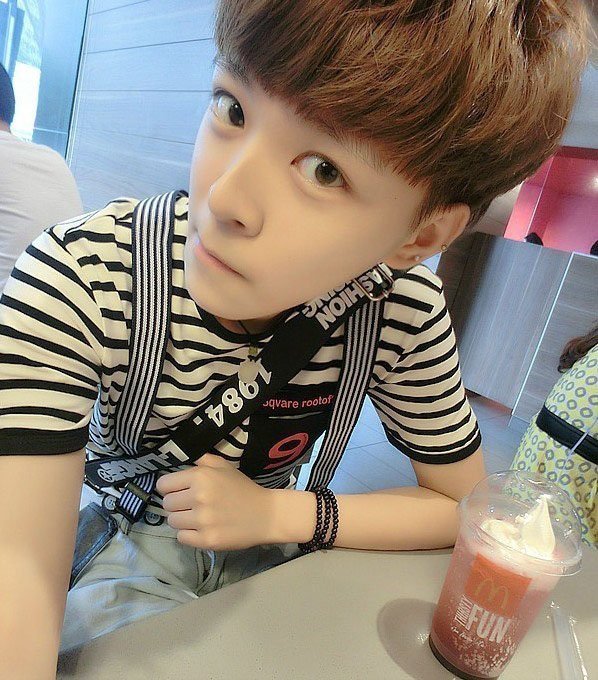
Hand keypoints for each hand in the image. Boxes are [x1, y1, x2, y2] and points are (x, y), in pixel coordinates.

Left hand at [155, 453, 276, 550]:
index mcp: (201, 476)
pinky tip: (201, 529)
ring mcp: (202, 520)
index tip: (179, 491)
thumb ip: (202, 460)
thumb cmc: (243, 488)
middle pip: (166, 504)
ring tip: (197, 517)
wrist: (266, 514)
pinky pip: (181, 538)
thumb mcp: (224, 467)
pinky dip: (188, 534)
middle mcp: (199, 497)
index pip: (163, 485)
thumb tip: (182, 460)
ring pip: (172, 521)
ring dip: (181, 520)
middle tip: (191, 505)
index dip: (170, 488)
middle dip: (176, 504)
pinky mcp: (206, 540)